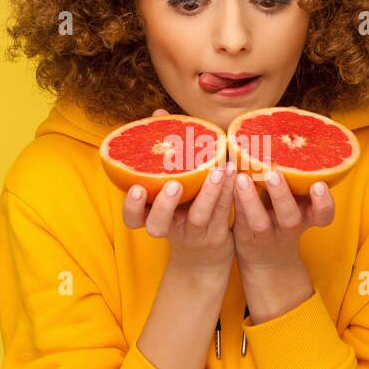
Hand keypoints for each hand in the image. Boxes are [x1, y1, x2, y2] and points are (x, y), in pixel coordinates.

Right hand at [122, 109, 237, 275]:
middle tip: (174, 185)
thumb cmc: (181, 209)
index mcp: (151, 217)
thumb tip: (158, 113)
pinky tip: (236, 172)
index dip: (132, 207)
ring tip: (218, 171)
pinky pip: (224, 214)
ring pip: (199, 217)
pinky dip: (229, 192)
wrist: (203, 255)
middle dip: (165, 206)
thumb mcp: (167, 188)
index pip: (132, 218)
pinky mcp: (218, 235)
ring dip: (209, 193)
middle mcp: (170, 228)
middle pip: (159, 225)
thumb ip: (163, 153)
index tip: (138, 189)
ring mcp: (194, 234)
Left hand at [231, 168, 334, 274]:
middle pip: (290, 217)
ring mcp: (267, 235)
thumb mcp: (298, 203)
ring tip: (241, 178)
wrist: (268, 259)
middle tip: (274, 174)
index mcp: (307, 217)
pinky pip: (238, 220)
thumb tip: (288, 130)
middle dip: (282, 195)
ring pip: (259, 222)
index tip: (319, 185)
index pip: (323, 215)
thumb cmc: (284, 216)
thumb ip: (296, 179)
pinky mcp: (246, 238)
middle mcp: (289, 227)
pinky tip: (225, 181)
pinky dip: (233, 201)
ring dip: (250, 200)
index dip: (324, 202)